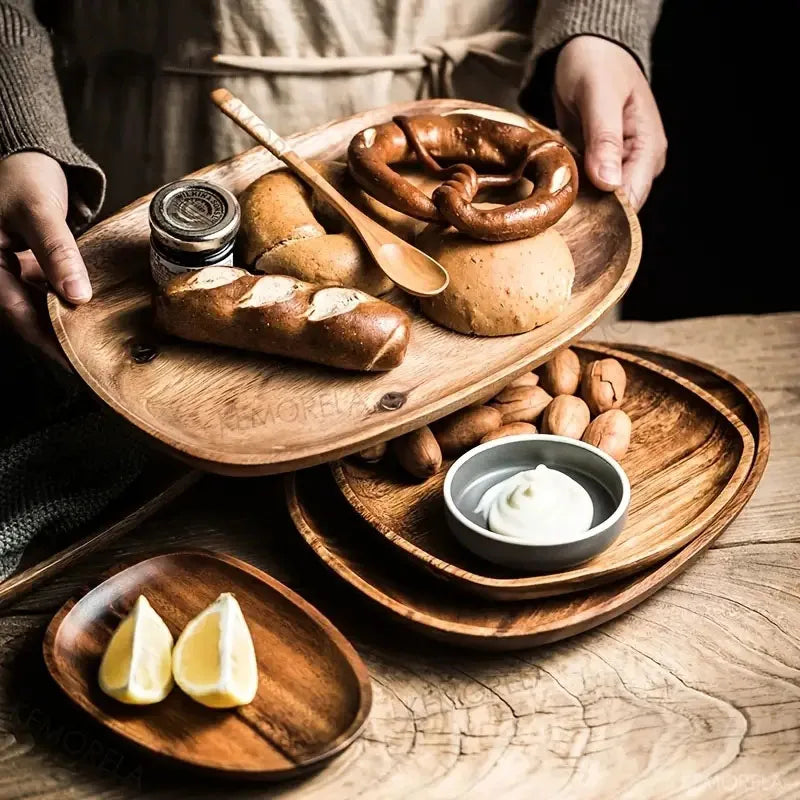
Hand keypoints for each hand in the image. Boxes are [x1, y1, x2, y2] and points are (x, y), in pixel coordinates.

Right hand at [0, 152, 91, 365]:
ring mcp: (8, 271)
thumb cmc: (24, 176)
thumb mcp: (39, 212)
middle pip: (25, 315)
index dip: (46, 339)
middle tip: (90, 357)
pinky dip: (64, 302)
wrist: (27, 156)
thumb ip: (57, 253)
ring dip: (62, 322)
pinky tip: (88, 313)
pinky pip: (43, 293)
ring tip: (94, 341)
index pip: (15, 313)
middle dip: (56, 337)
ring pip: (36, 307)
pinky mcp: (25, 268)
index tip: (74, 359)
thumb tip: (77, 296)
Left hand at [554, 36, 666, 209]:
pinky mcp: (597, 167)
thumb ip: (604, 137)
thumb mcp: (599, 94)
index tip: (571, 204)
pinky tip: (555, 179)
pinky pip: (584, 189)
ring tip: (554, 183)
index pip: (630, 199)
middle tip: (556, 193)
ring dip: (575, 198)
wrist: (587, 50)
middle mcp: (637, 165)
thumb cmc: (597, 63)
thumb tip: (608, 182)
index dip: (602, 209)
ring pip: (597, 201)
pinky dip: (569, 187)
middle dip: (586, 207)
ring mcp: (617, 167)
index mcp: (649, 150)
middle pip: (613, 207)